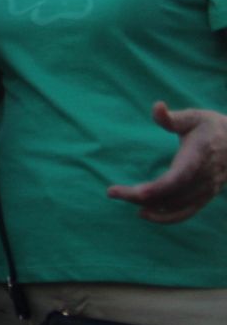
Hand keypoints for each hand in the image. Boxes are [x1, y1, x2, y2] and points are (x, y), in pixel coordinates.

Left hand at [108, 102, 226, 223]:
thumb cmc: (212, 127)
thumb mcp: (194, 117)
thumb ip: (172, 118)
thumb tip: (157, 106)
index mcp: (199, 155)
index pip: (180, 177)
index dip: (159, 187)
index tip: (137, 193)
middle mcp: (204, 177)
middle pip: (172, 194)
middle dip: (141, 197)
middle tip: (112, 192)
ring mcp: (206, 189)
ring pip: (176, 205)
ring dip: (149, 206)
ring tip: (122, 197)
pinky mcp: (206, 196)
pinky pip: (186, 212)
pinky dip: (166, 218)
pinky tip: (145, 214)